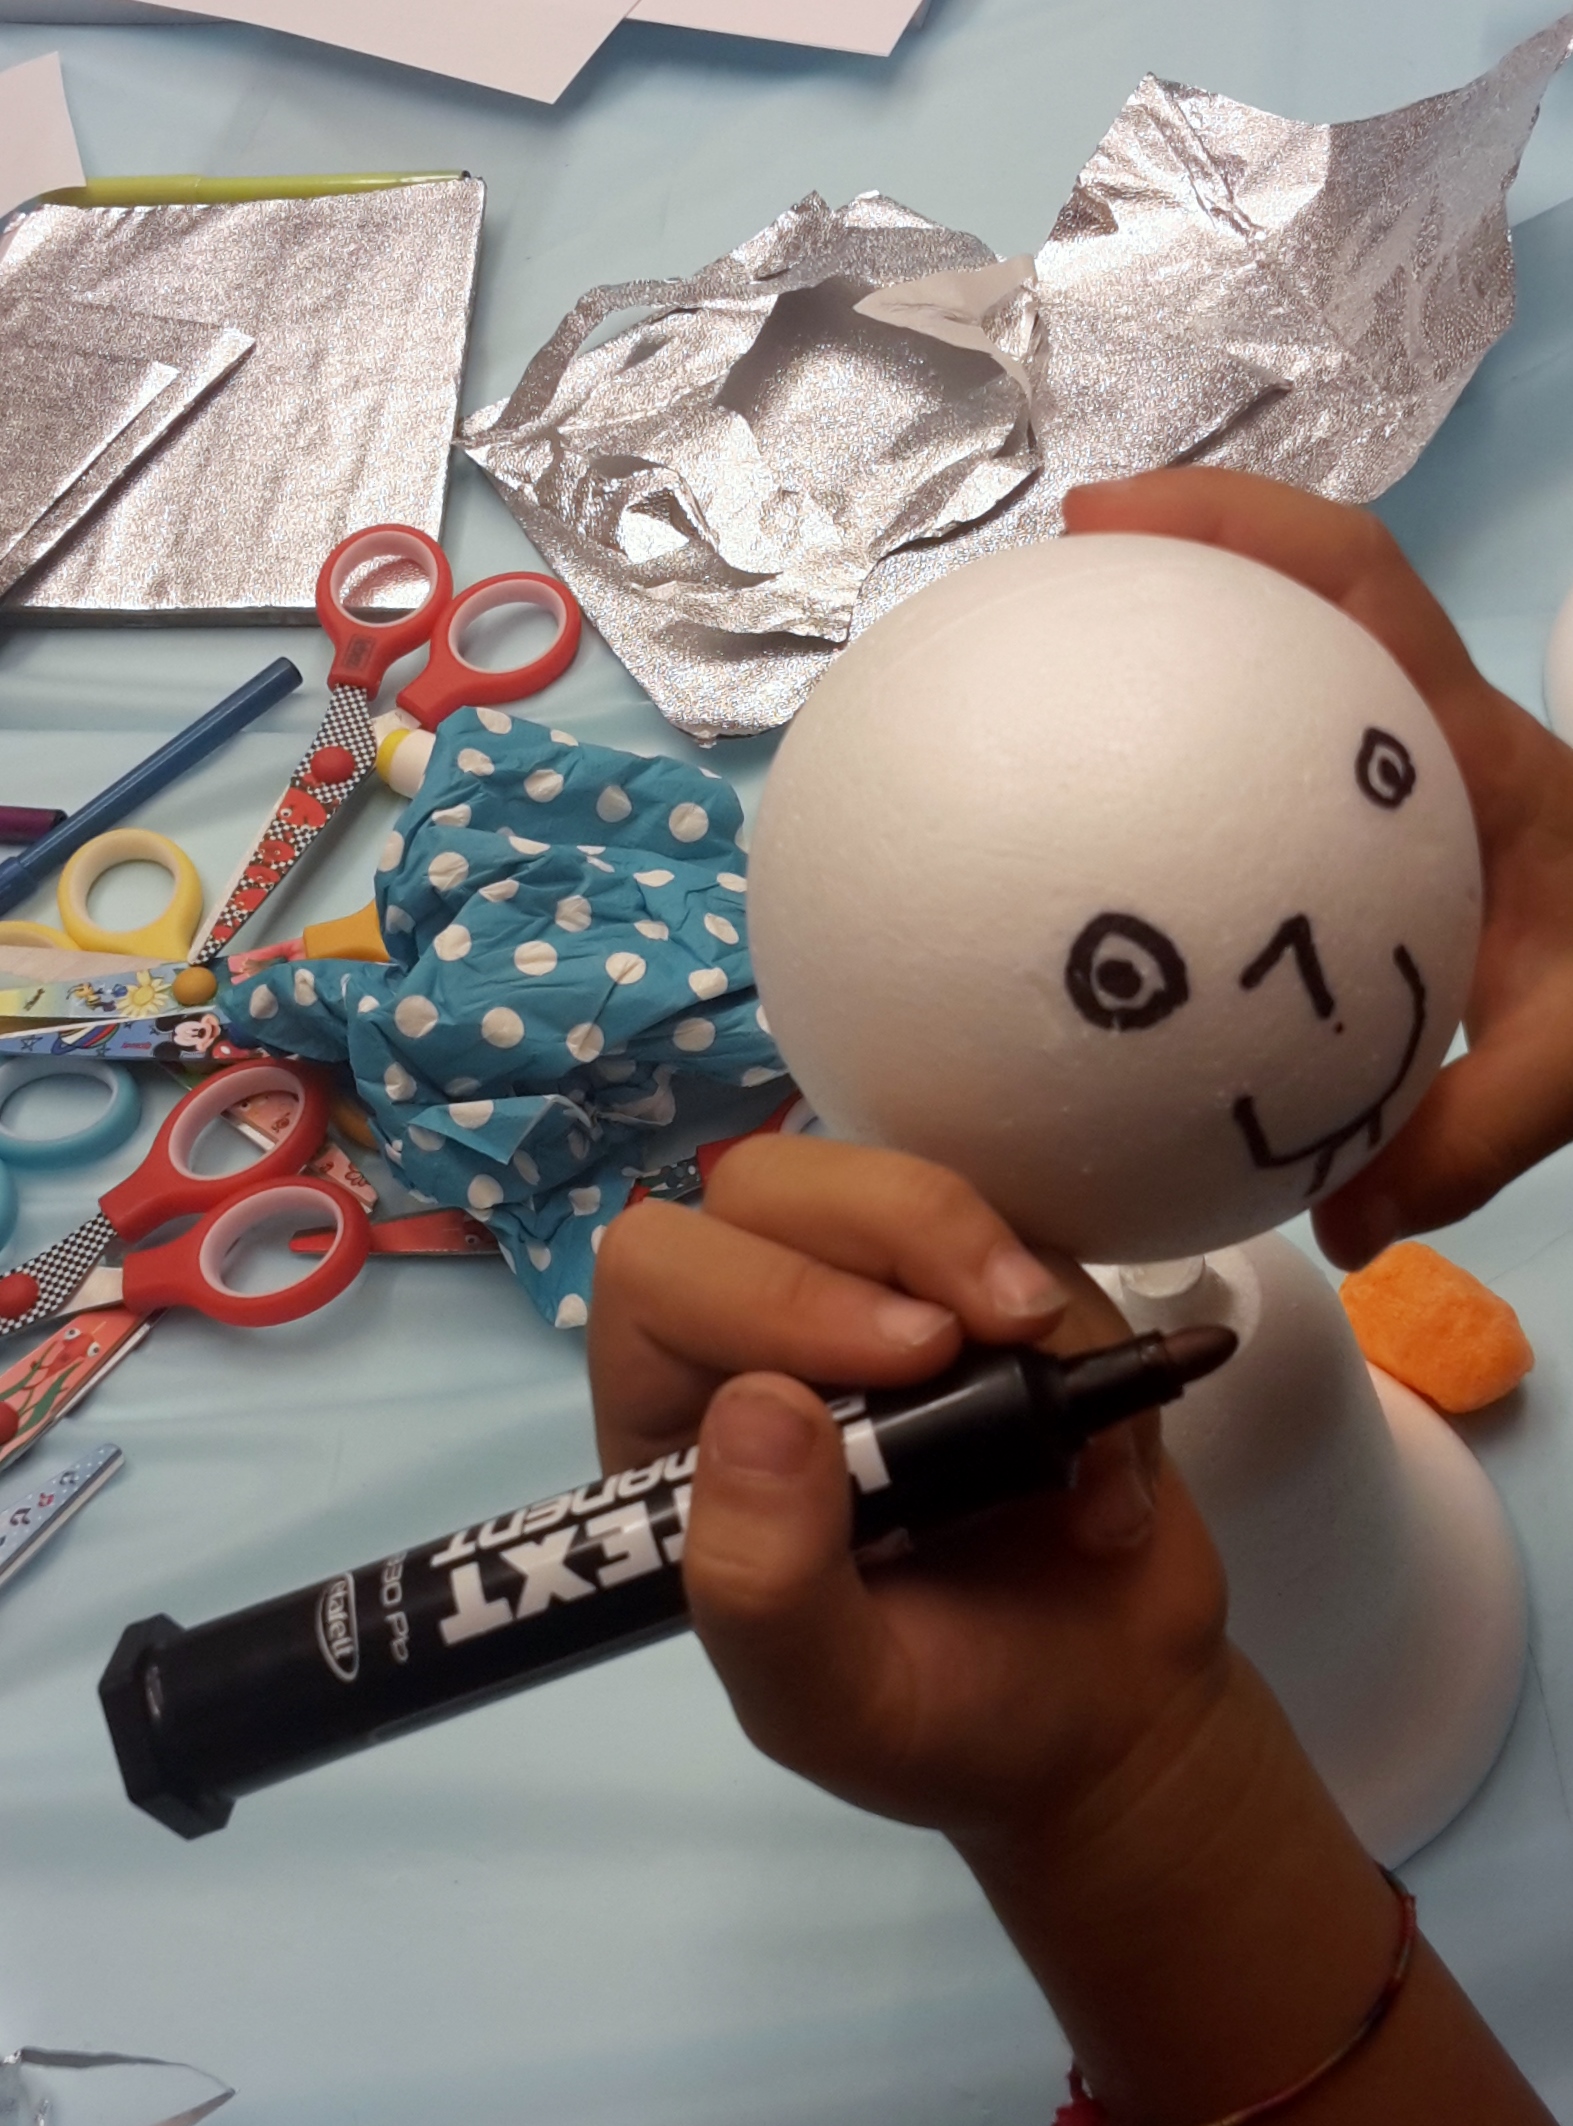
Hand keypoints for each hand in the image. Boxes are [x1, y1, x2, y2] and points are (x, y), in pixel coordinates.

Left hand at [589, 1134, 1228, 1844]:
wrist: (1105, 1718)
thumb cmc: (944, 1722)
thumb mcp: (829, 1702)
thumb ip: (761, 1582)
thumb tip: (755, 1405)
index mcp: (681, 1427)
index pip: (659, 1275)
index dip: (770, 1286)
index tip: (909, 1365)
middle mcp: (762, 1340)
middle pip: (768, 1183)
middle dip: (895, 1229)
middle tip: (998, 1335)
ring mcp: (881, 1299)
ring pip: (892, 1179)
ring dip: (990, 1257)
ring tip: (1063, 1391)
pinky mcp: (989, 1290)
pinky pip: (1025, 1227)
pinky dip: (1084, 1322)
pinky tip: (1110, 1457)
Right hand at [1064, 467, 1572, 1267]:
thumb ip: (1461, 1141)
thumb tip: (1335, 1228)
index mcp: (1470, 756)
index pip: (1361, 587)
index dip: (1237, 525)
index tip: (1109, 519)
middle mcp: (1429, 738)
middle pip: (1303, 593)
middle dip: (1177, 563)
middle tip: (1050, 591)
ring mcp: (1409, 772)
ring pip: (1288, 670)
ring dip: (1184, 655)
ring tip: (1055, 687)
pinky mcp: (1387, 823)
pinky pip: (1277, 769)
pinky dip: (1197, 773)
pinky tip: (1117, 847)